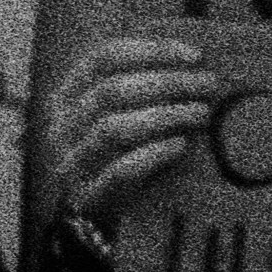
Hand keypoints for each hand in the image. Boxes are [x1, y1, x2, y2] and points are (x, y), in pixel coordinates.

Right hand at [52, 31, 223, 240]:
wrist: (94, 219)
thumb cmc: (117, 156)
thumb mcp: (119, 117)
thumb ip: (142, 92)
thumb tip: (196, 65)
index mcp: (68, 95)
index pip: (103, 59)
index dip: (150, 52)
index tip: (195, 55)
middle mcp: (62, 123)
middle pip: (112, 90)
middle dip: (167, 83)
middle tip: (208, 85)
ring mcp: (71, 160)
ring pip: (113, 128)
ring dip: (164, 116)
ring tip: (202, 114)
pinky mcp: (89, 196)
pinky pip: (120, 171)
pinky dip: (153, 155)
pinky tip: (181, 146)